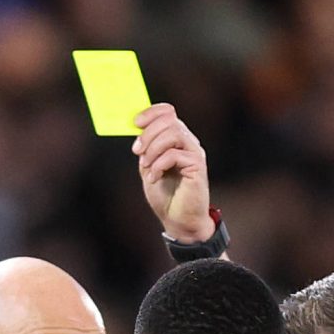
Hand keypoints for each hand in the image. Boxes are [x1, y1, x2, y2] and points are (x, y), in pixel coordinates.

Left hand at [133, 103, 214, 243]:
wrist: (179, 221)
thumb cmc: (166, 196)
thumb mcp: (148, 167)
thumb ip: (145, 149)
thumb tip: (137, 132)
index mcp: (177, 139)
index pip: (168, 112)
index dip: (151, 113)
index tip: (136, 123)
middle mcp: (188, 142)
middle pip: (169, 120)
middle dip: (148, 134)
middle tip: (137, 151)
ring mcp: (194, 153)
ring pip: (173, 133)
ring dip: (153, 148)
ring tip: (146, 166)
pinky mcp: (197, 166)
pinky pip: (174, 154)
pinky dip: (159, 164)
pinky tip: (154, 177)